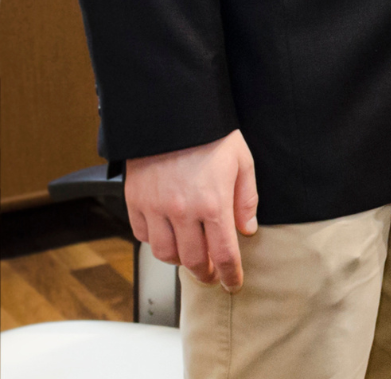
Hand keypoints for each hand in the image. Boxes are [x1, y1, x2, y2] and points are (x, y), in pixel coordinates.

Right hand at [126, 130, 258, 290]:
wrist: (173, 113)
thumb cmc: (211, 135)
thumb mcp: (242, 163)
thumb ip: (246, 200)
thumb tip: (247, 230)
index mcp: (213, 204)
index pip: (223, 254)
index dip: (230, 275)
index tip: (233, 284)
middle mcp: (182, 211)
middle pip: (192, 260)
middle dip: (205, 273)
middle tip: (212, 275)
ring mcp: (155, 208)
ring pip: (164, 253)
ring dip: (179, 261)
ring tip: (190, 257)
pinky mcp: (135, 201)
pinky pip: (143, 235)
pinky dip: (155, 242)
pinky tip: (168, 237)